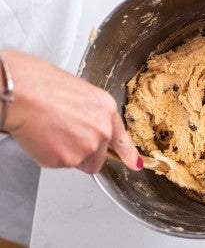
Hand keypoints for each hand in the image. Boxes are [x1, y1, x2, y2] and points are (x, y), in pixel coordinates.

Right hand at [0, 50, 141, 173]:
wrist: (22, 92)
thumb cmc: (41, 84)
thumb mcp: (78, 93)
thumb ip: (90, 114)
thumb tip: (85, 126)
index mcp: (106, 109)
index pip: (121, 138)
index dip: (128, 154)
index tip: (135, 164)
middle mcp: (102, 130)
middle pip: (97, 156)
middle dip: (83, 152)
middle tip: (63, 135)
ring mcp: (87, 146)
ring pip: (79, 162)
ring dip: (66, 154)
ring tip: (50, 131)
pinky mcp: (68, 160)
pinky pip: (60, 165)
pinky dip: (49, 156)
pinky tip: (42, 137)